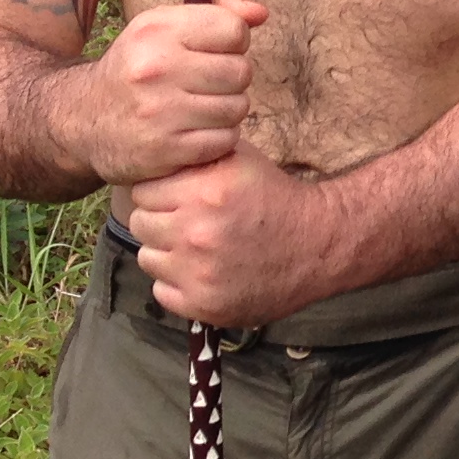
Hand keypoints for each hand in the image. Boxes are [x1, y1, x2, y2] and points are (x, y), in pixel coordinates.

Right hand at [62, 0, 267, 187]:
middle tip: (205, 84)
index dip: (233, 42)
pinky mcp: (166, 149)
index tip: (214, 51)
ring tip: (198, 108)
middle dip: (231, 79)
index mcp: (156, 30)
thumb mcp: (165, 27)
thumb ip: (219, 11)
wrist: (83, 119)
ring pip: (237, 108)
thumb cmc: (138, 68)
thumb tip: (260, 13)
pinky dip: (217, 139)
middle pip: (241, 71)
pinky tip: (193, 132)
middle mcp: (156, 68)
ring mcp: (160, 112)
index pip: (234, 30)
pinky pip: (225, 140)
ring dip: (226, 110)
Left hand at [128, 145, 335, 325]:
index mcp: (205, 192)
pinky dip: (177, 283)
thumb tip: (153, 153)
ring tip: (196, 247)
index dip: (160, 191)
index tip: (179, 196)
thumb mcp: (239, 159)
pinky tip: (203, 272)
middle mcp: (198, 233)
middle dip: (161, 220)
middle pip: (141, 223)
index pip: (143, 190)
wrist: (317, 245)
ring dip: (166, 252)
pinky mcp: (204, 305)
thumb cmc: (274, 197)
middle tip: (188, 222)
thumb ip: (194, 155)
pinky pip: (161, 290)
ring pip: (148, 258)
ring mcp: (199, 273)